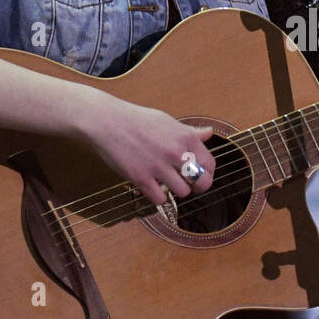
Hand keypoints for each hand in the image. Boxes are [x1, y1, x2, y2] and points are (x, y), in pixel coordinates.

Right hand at [78, 92, 216, 205]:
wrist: (107, 121)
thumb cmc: (138, 120)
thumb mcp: (168, 121)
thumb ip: (190, 132)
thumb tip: (209, 133)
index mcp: (185, 137)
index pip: (210, 164)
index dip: (208, 173)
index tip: (201, 175)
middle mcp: (176, 152)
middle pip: (201, 182)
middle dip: (198, 187)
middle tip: (189, 185)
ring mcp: (159, 166)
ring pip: (182, 192)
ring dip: (176, 190)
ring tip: (167, 182)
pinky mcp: (141, 178)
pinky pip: (160, 199)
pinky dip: (158, 196)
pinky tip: (153, 187)